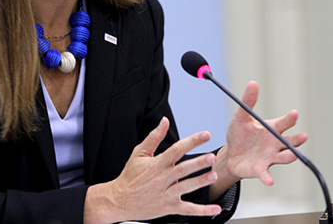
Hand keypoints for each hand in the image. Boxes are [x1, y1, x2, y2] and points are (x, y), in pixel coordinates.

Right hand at [85, 117, 223, 223]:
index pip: (176, 150)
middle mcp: (162, 179)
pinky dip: (202, 211)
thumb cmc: (130, 177)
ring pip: (185, 188)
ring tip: (213, 176)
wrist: (118, 201)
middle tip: (211, 158)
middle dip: (198, 163)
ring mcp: (165, 195)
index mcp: (157, 164)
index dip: (191, 141)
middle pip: (182, 169)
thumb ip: (154, 137)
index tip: (205, 134)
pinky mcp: (168, 208)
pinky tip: (214, 209)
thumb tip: (164, 121)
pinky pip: (187, 210)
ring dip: (200, 182)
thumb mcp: (139, 154)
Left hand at [215, 81, 307, 189]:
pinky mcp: (261, 169)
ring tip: (292, 155)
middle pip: (290, 141)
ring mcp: (269, 157)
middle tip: (303, 137)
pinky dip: (268, 178)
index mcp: (271, 129)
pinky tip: (270, 181)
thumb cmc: (239, 135)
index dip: (290, 119)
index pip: (284, 123)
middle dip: (297, 139)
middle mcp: (274, 143)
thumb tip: (253, 83)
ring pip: (283, 157)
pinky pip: (266, 174)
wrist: (230, 155)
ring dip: (289, 156)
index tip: (294, 114)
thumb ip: (248, 102)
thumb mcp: (241, 117)